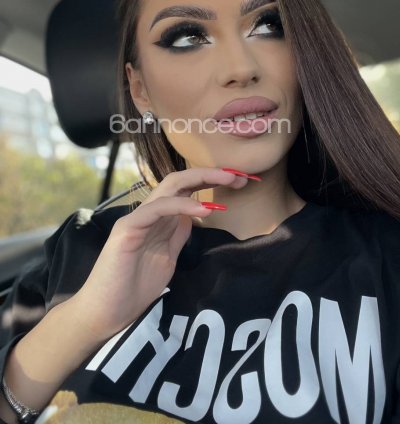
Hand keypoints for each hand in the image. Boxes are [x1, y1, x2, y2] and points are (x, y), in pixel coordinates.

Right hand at [71, 168, 247, 341]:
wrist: (105, 313)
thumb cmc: (132, 289)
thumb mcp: (167, 258)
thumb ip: (178, 236)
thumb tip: (195, 217)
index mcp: (159, 220)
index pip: (185, 190)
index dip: (210, 182)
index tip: (239, 183)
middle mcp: (148, 213)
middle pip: (180, 181)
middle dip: (210, 174)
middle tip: (239, 175)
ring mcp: (136, 219)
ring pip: (169, 187)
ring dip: (201, 180)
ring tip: (228, 181)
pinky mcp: (127, 229)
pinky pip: (157, 209)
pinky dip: (181, 205)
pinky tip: (203, 209)